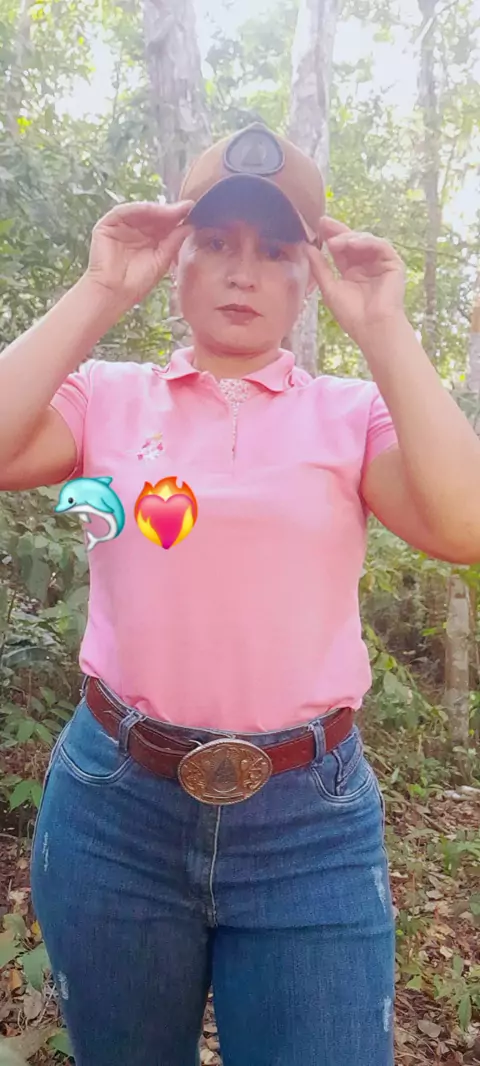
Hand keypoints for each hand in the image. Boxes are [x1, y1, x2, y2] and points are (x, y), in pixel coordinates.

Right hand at [84, 200, 193, 310]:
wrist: (115, 294)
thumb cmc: (137, 283)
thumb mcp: (161, 260)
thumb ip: (174, 242)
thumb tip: (189, 226)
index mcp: (149, 239)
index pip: (164, 224)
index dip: (178, 218)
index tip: (193, 212)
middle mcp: (135, 230)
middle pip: (154, 215)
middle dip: (170, 212)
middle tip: (187, 208)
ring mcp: (121, 227)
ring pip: (141, 211)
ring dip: (158, 209)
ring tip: (173, 211)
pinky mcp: (107, 225)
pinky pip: (124, 211)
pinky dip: (139, 209)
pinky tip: (153, 211)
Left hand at [307, 217, 405, 345]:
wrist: (372, 328)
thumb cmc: (352, 315)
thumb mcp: (329, 288)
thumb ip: (319, 268)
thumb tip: (307, 248)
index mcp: (352, 272)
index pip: (340, 250)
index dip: (330, 237)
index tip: (318, 225)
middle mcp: (366, 265)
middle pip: (352, 241)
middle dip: (338, 231)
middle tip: (324, 222)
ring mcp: (380, 264)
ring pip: (366, 241)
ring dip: (349, 238)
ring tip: (335, 242)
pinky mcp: (393, 264)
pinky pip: (381, 246)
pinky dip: (367, 241)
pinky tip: (353, 243)